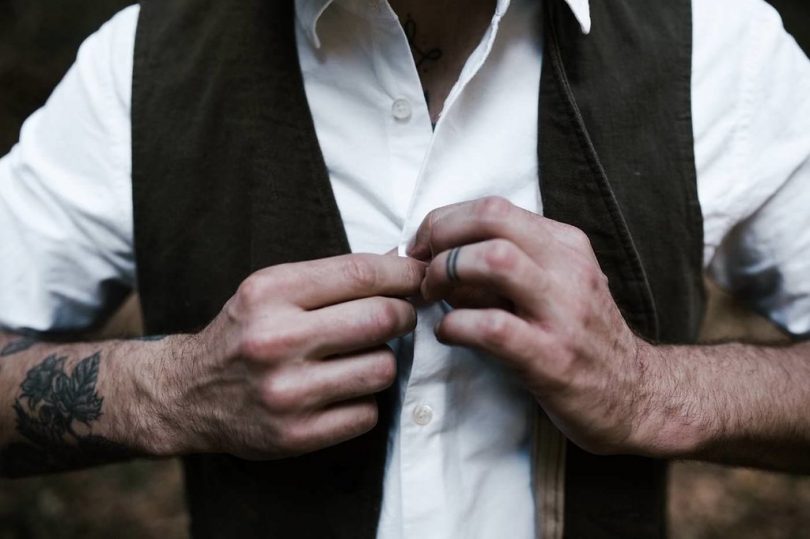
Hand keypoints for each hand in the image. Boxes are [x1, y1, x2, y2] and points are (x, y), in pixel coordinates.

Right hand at [160, 253, 424, 459]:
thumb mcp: (271, 289)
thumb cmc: (242, 333)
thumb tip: (399, 264)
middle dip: (404, 315)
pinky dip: (364, 400)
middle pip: (381, 319)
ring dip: (383, 360)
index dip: (404, 273)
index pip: (360, 273)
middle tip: (399, 317)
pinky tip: (342, 391)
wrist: (187, 394)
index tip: (419, 277)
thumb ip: (331, 278)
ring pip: (382, 368)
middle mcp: (277, 340)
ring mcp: (287, 391)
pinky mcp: (295, 435)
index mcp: (271, 293)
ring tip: (361, 357)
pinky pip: (368, 412)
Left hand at [409, 197, 651, 455]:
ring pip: (494, 260)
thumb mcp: (556, 286)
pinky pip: (492, 327)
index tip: (423, 246)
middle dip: (441, 236)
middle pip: (492, 220)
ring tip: (432, 296)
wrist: (635, 396)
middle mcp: (569, 269)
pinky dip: (455, 325)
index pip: (495, 208)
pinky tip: (448, 333)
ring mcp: (563, 313)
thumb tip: (442, 257)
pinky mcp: (552, 357)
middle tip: (420, 267)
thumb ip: (509, 266)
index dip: (445, 220)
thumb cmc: (582, 339)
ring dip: (447, 273)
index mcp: (567, 246)